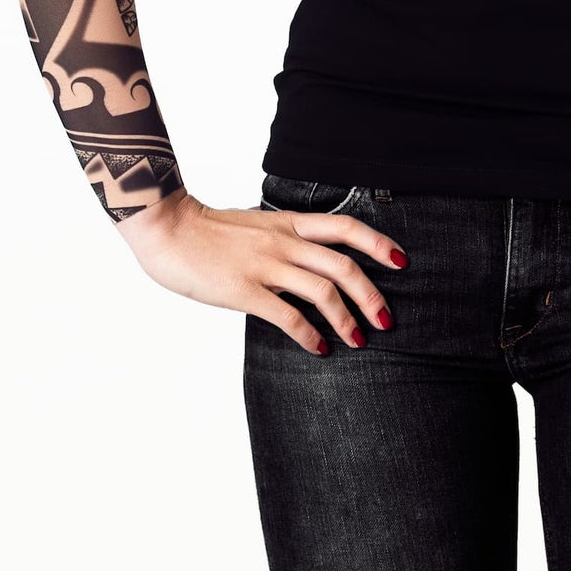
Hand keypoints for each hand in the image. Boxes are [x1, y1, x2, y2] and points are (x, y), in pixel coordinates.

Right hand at [116, 186, 408, 354]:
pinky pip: (288, 315)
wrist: (168, 227)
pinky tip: (318, 347)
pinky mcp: (245, 290)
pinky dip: (309, 334)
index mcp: (289, 223)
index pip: (346, 228)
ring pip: (323, 291)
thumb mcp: (256, 225)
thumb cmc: (207, 230)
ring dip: (347, 319)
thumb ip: (283, 240)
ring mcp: (265, 265)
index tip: (401, 261)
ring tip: (359, 339)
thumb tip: (305, 260)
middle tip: (386, 319)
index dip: (378, 244)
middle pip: (344, 265)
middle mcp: (284, 241)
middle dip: (372, 295)